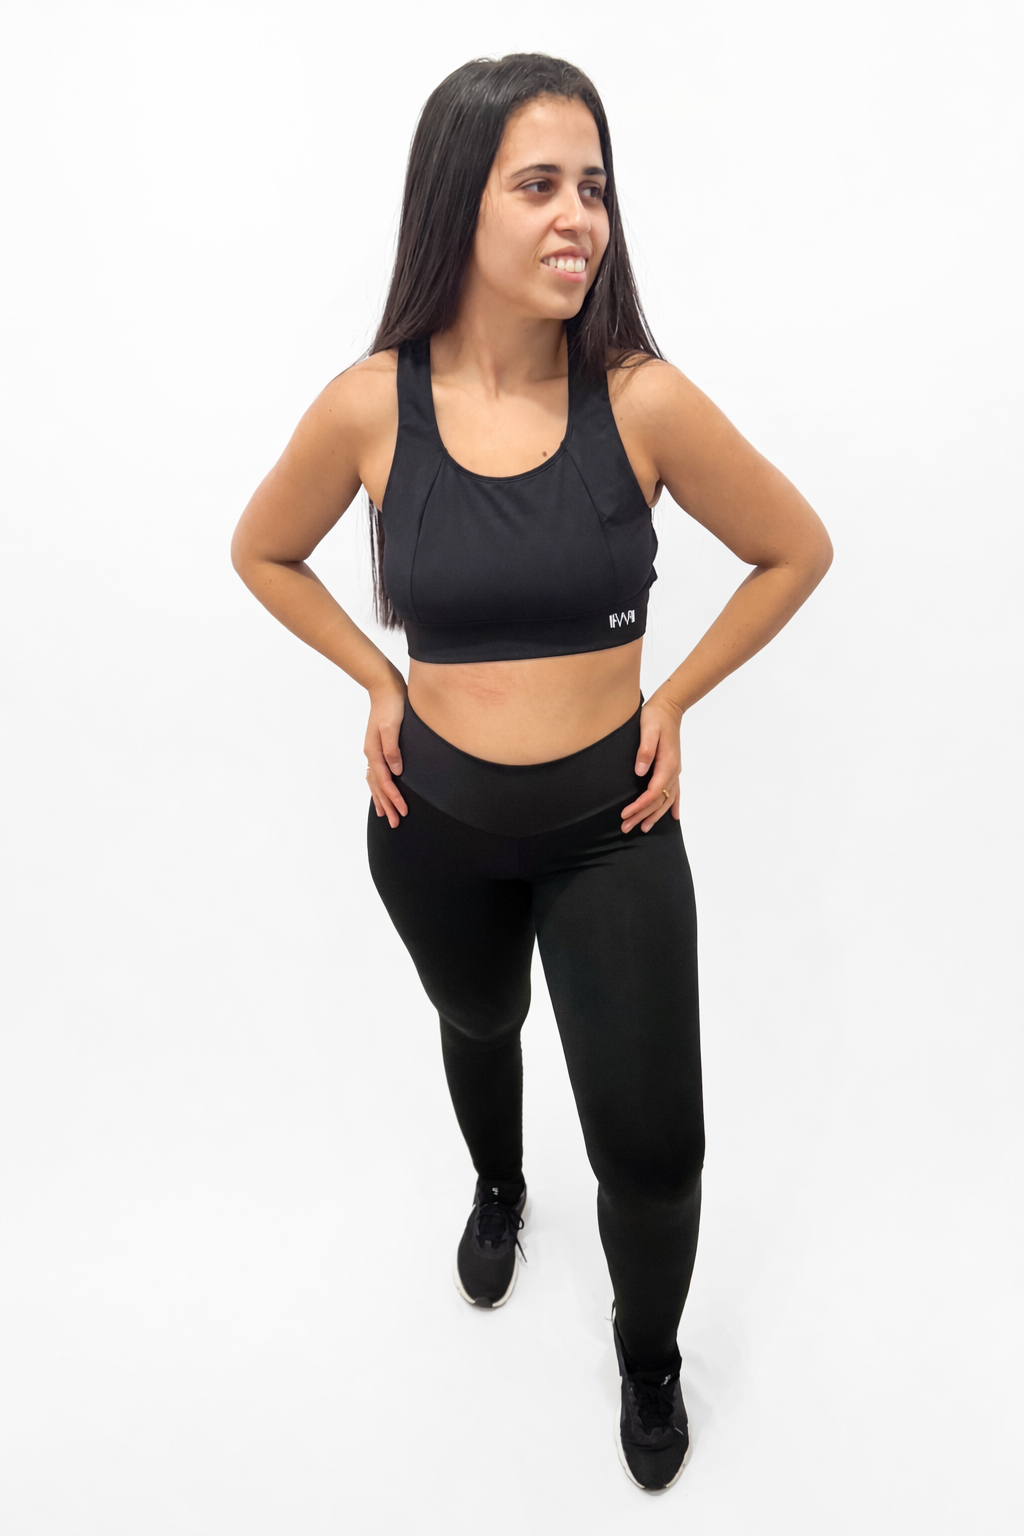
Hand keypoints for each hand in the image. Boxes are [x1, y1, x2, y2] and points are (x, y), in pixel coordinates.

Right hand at [364, 677, 407, 827]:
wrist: (384, 688)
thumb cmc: (391, 705)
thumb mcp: (392, 726)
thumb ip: (393, 749)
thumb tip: (396, 771)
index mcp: (374, 751)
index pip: (384, 781)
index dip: (393, 798)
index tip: (402, 811)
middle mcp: (371, 754)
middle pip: (378, 786)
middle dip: (386, 805)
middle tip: (395, 823)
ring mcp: (373, 751)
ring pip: (375, 782)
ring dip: (381, 799)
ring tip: (384, 814)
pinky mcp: (379, 747)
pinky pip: (376, 773)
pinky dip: (378, 786)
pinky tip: (382, 790)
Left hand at [620, 695, 682, 833]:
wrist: (669, 708)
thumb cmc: (655, 717)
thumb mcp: (647, 730)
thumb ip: (644, 750)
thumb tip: (640, 771)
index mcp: (666, 764)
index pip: (653, 792)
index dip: (639, 806)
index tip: (625, 814)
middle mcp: (673, 771)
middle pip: (658, 801)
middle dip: (642, 816)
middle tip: (626, 828)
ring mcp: (675, 771)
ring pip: (667, 800)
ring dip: (655, 815)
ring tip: (643, 828)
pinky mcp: (673, 768)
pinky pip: (676, 792)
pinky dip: (674, 806)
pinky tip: (674, 817)